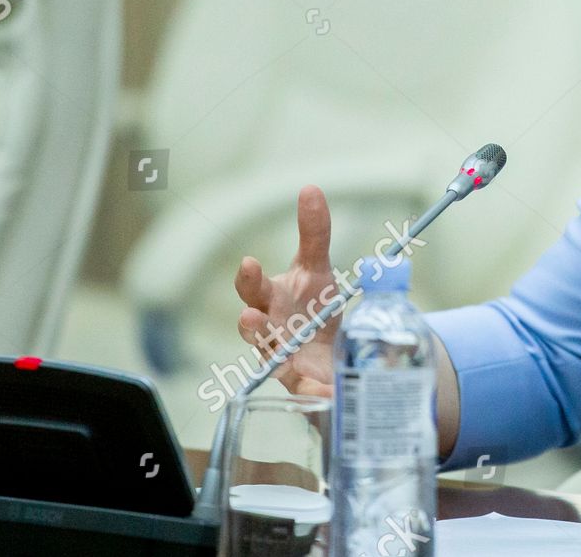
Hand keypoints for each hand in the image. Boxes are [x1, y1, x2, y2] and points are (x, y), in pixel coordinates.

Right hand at [233, 184, 339, 398]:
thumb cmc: (314, 306)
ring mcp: (283, 360)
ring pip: (273, 360)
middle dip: (251, 324)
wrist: (331, 351)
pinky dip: (313, 393)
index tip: (249, 263)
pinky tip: (326, 392)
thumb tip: (310, 188)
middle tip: (250, 315)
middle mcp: (271, 331)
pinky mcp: (302, 385)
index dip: (248, 279)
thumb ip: (314, 232)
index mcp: (272, 300)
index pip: (253, 287)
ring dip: (274, 356)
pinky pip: (304, 392)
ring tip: (280, 352)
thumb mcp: (317, 268)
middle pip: (254, 329)